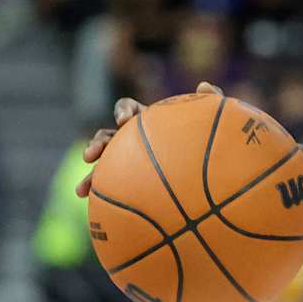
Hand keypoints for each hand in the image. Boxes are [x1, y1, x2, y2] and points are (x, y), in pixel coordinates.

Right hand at [77, 82, 223, 197]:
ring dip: (91, 177)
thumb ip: (213, 103)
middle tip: (89, 157)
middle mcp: (136, 143)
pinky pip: (118, 195)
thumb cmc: (218, 146)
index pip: (129, 109)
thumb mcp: (219, 124)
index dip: (123, 111)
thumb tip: (202, 85)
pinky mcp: (135, 189)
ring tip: (82, 191)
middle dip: (97, 144)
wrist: (221, 177)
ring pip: (106, 169)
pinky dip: (107, 203)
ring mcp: (133, 166)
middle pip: (109, 138)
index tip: (125, 121)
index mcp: (151, 123)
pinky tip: (101, 216)